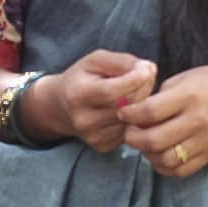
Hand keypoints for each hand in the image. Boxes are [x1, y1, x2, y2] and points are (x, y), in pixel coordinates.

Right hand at [30, 49, 155, 151]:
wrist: (59, 106)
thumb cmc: (81, 79)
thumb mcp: (94, 61)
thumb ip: (120, 62)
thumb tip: (148, 68)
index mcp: (76, 94)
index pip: (110, 91)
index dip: (132, 80)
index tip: (148, 69)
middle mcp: (83, 119)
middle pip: (125, 106)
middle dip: (142, 88)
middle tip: (145, 75)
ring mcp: (93, 136)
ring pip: (131, 120)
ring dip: (141, 105)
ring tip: (134, 91)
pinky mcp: (102, 145)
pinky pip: (129, 131)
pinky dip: (134, 119)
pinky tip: (126, 108)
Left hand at [120, 65, 207, 176]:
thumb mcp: (182, 79)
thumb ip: (158, 97)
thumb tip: (131, 113)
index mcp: (188, 96)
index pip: (149, 112)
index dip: (129, 115)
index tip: (123, 113)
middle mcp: (197, 120)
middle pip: (154, 140)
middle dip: (132, 138)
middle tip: (128, 131)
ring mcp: (205, 141)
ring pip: (165, 159)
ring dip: (147, 154)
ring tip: (143, 143)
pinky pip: (180, 170)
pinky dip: (163, 166)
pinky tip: (158, 154)